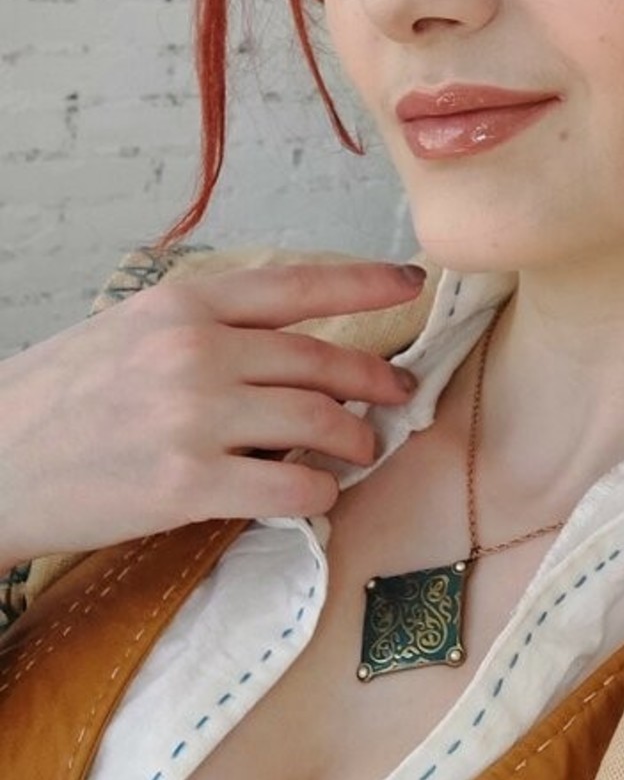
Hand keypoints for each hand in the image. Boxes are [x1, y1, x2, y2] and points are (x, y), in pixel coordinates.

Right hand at [0, 261, 426, 564]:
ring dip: (354, 442)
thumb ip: (205, 329)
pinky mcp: (188, 484)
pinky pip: (292, 488)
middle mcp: (196, 350)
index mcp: (182, 303)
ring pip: (320, 423)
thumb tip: (286, 349)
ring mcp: (194, 417)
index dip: (364, 284)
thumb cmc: (58, 400)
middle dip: (375, 381)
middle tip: (398, 395)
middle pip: (323, 360)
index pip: (295, 285)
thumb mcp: (127, 331)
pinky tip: (315, 497)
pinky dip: (319, 494)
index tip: (410, 283)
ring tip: (357, 452)